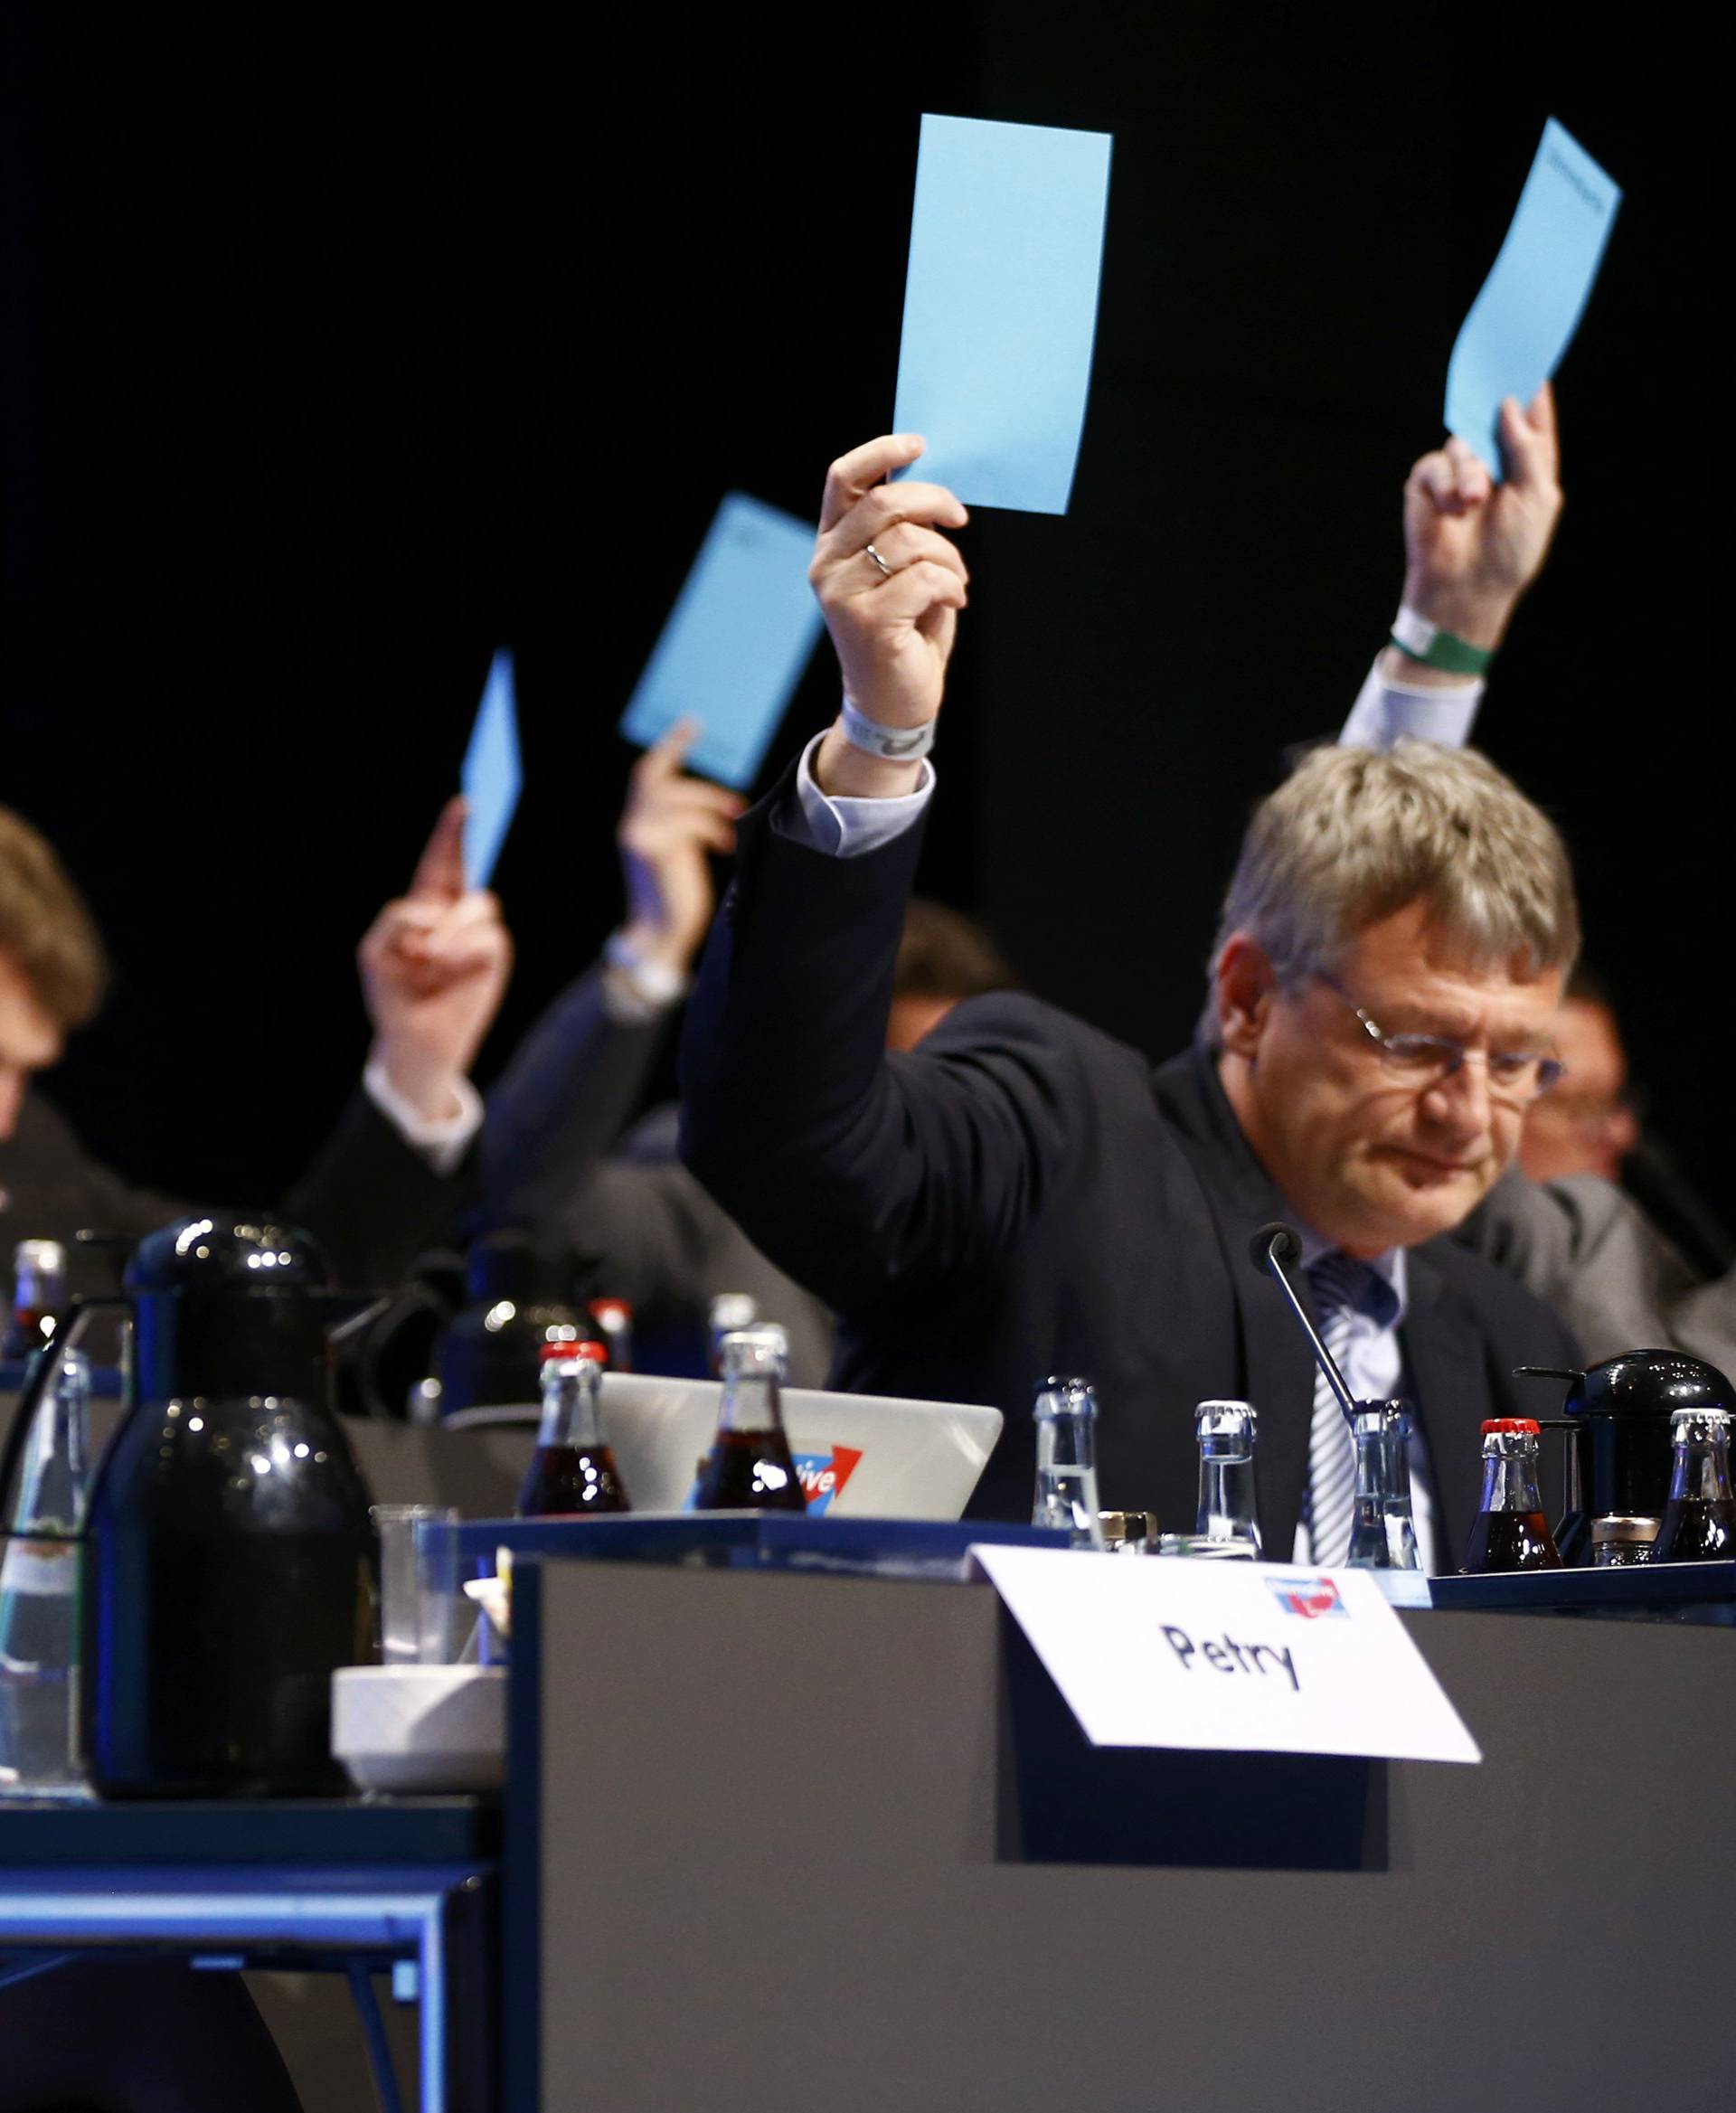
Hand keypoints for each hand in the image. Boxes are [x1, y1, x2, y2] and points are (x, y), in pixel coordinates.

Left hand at [358, 796, 512, 1120]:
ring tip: (429, 954)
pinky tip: (443, 965)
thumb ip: (396, 919)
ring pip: (479, 903)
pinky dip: (461, 947)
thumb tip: (434, 914)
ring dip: (451, 925)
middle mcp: (455, 918)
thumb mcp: (375, 951)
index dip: (453, 835)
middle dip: (465, 843)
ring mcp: (476, 937)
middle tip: (465, 816)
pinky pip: (487, 935)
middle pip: (467, 871)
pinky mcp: (493, 958)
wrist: (415, 1041)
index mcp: (426, 909)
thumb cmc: (392, 995)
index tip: (464, 804)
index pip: (442, 864)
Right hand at [617, 720, 745, 972]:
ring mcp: (637, 833)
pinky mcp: (650, 846)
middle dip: (674, 747)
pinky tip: (724, 846)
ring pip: (677, 797)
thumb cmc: (678, 900)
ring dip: (711, 805)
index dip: (668, 747)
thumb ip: (687, 825)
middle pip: (654, 774)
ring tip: (731, 825)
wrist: (662, 936)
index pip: (648, 775)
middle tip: (696, 724)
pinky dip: (711, 828)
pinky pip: (687, 820)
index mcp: (638, 823)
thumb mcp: (682, 854)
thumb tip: (721, 804)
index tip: (691, 723)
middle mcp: (632, 824)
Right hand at [808, 435, 968, 794]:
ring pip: (911, 541)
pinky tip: (954, 600)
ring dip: (949, 557)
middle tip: (960, 519)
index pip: (843, 478)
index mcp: (831, 543)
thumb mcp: (899, 571)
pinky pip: (924, 578)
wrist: (890, 701)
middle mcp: (827, 564)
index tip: (918, 444)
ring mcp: (842, 594)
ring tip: (956, 580)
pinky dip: (951, 584)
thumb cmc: (902, 631)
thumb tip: (931, 490)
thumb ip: (903, 531)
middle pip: (885, 503)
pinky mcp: (867, 621)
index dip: (880, 452)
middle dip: (935, 503)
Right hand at [1396, 384, 1561, 656]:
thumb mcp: (1537, 497)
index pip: (1532, 414)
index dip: (1532, 386)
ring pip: (1462, 442)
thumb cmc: (1510, 551)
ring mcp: (1459, 472)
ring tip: (1473, 502)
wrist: (1468, 590)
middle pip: (1492, 414)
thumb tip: (1509, 403)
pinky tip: (1453, 509)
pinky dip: (1445, 484)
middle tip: (1494, 378)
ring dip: (1469, 472)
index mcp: (1527, 462)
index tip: (1533, 354)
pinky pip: (1435, 465)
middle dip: (1494, 398)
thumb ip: (1528, 448)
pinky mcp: (1428, 485)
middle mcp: (1494, 460)